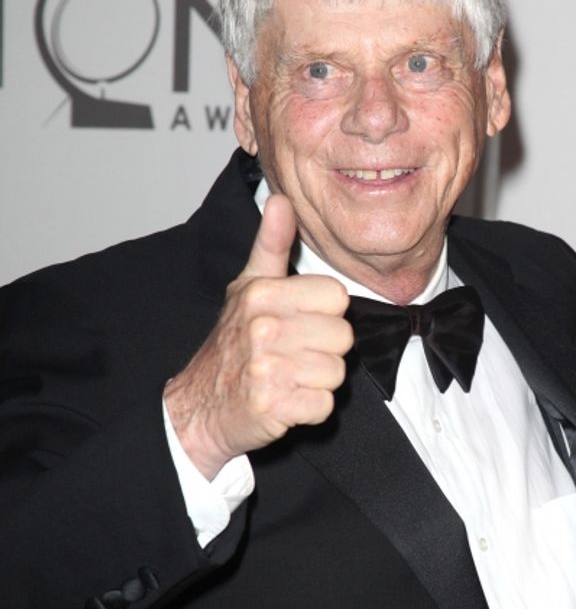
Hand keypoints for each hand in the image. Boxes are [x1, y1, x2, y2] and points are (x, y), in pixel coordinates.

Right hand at [164, 194, 352, 478]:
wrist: (199, 404)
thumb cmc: (233, 342)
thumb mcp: (248, 287)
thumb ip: (271, 244)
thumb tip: (280, 199)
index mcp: (263, 293)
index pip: (337, 297)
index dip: (325, 313)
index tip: (300, 322)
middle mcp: (264, 327)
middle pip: (343, 336)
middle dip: (324, 350)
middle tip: (294, 354)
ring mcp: (266, 368)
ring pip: (336, 372)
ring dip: (318, 380)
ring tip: (289, 376)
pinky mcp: (271, 406)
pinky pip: (323, 405)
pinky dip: (310, 409)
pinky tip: (286, 399)